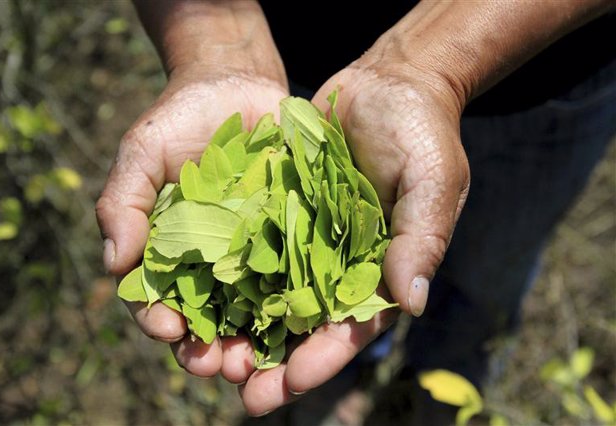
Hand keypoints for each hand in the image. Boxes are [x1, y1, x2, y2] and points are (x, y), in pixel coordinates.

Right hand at [96, 69, 287, 377]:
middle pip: (212, 320)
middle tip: (222, 366)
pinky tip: (307, 323)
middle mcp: (215, 263)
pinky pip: (302, 275)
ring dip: (259, 342)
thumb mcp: (142, 153)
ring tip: (263, 362)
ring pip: (258, 311)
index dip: (161, 320)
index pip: (160, 300)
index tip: (169, 330)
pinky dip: (302, 303)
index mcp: (171, 253)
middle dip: (214, 349)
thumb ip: (122, 203)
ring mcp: (258, 254)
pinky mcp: (298, 238)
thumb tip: (112, 262)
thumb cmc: (180, 120)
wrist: (237, 87)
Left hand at [237, 62, 469, 414]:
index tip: (285, 385)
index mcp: (382, 269)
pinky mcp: (283, 210)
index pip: (352, 327)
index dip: (321, 359)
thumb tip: (409, 305)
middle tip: (237, 392)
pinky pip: (255, 245)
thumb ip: (421, 240)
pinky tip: (199, 292)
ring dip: (243, 325)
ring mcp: (309, 238)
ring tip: (206, 354)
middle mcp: (342, 262)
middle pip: (305, 323)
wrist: (391, 83)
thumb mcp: (433, 182)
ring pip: (272, 292)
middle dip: (273, 360)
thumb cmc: (423, 133)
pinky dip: (231, 271)